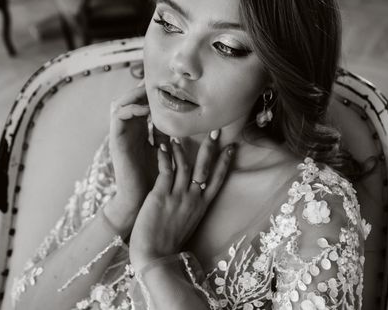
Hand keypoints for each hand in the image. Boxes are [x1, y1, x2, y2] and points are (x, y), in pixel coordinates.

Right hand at [108, 81, 162, 220]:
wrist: (140, 201)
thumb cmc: (154, 179)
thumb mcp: (164, 152)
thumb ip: (167, 136)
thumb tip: (183, 123)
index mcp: (139, 131)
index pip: (142, 103)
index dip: (151, 92)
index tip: (167, 84)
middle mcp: (128, 130)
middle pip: (130, 99)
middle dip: (142, 88)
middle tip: (157, 81)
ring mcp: (121, 135)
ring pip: (121, 103)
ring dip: (135, 95)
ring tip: (150, 90)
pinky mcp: (116, 141)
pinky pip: (118, 117)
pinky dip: (130, 109)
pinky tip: (146, 108)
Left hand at [129, 130, 235, 270]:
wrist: (156, 258)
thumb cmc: (168, 243)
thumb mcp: (187, 224)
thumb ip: (190, 208)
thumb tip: (192, 196)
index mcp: (201, 206)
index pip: (217, 179)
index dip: (225, 162)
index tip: (231, 147)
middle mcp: (193, 199)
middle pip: (206, 168)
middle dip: (211, 148)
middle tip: (215, 131)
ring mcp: (178, 197)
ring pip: (185, 165)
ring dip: (183, 148)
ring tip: (179, 134)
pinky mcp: (161, 196)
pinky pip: (166, 171)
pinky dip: (166, 157)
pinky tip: (163, 146)